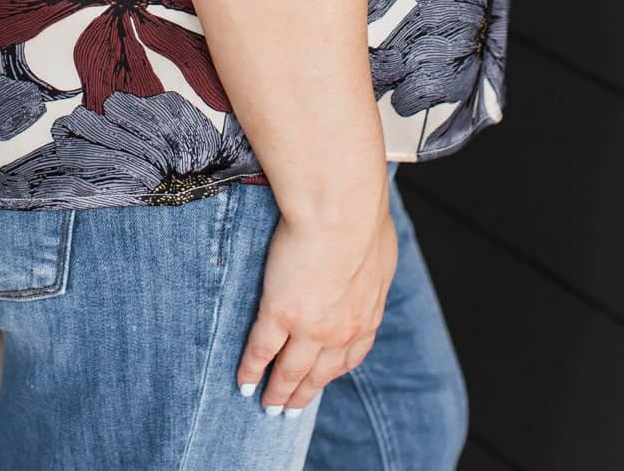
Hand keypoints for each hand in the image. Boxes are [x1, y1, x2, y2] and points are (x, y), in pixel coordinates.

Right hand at [236, 178, 398, 413]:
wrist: (342, 212)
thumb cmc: (364, 217)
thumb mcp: (380, 248)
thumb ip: (371, 265)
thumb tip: (372, 260)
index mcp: (365, 314)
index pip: (349, 355)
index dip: (332, 372)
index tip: (321, 381)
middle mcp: (340, 331)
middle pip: (319, 373)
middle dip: (304, 394)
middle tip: (290, 410)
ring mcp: (309, 327)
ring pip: (289, 371)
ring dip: (277, 392)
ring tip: (267, 405)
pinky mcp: (279, 314)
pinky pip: (261, 351)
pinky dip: (251, 370)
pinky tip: (243, 382)